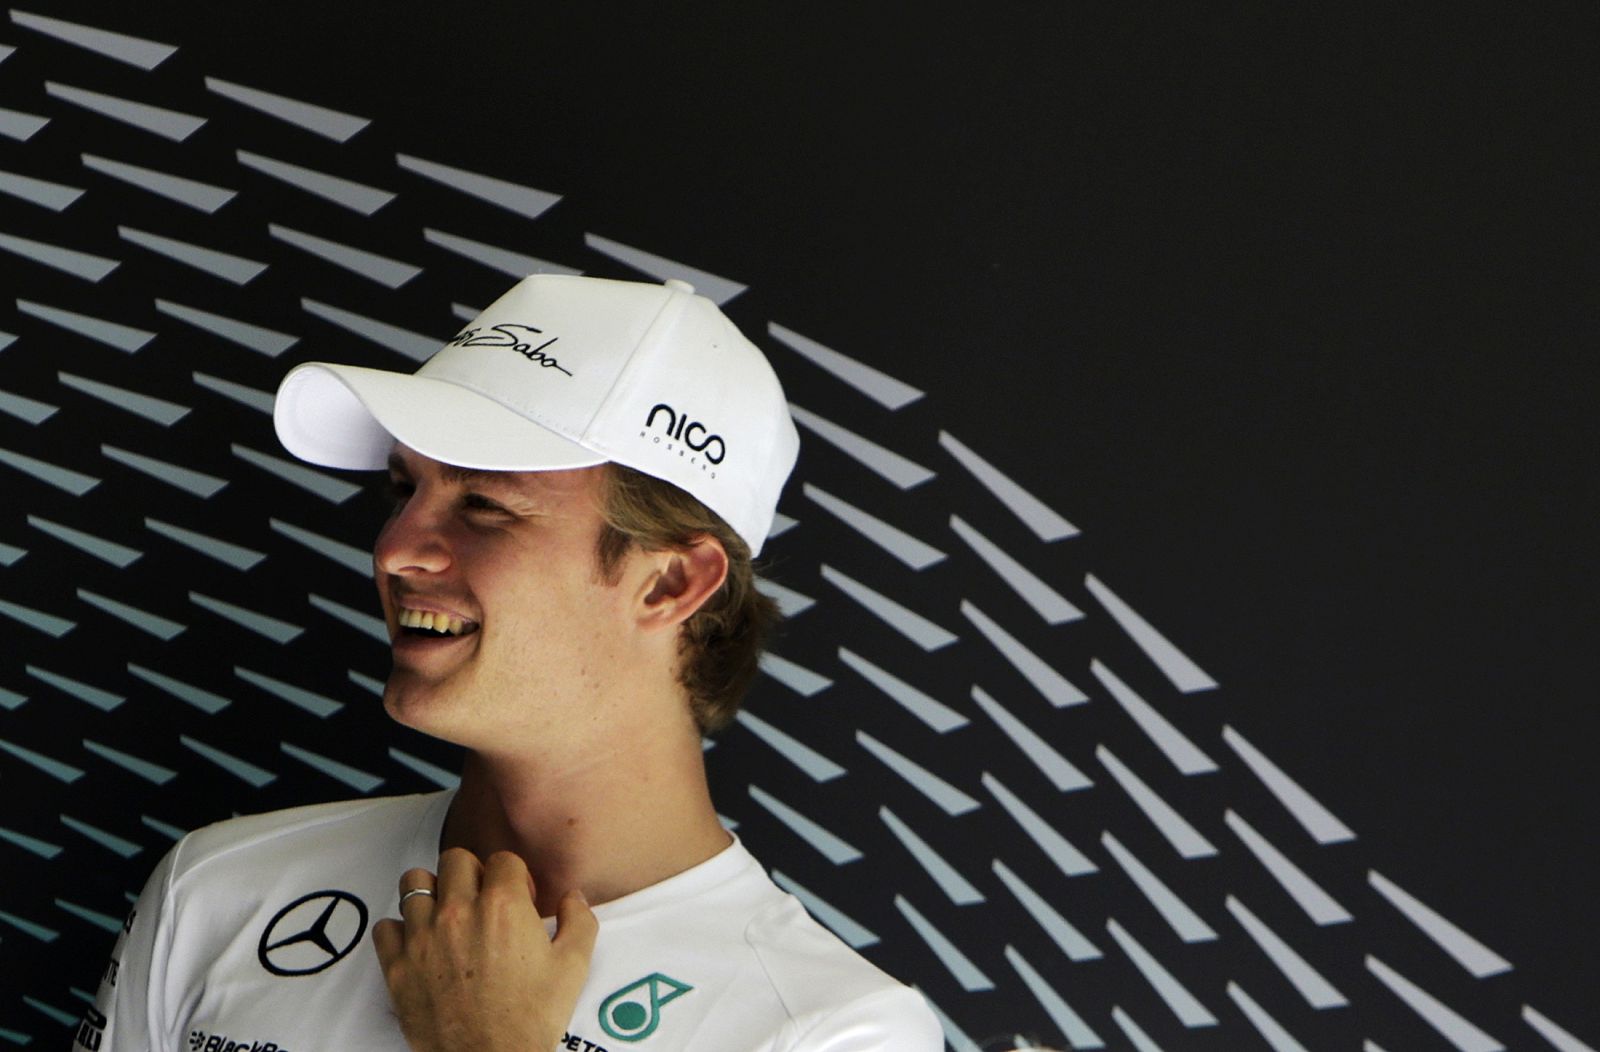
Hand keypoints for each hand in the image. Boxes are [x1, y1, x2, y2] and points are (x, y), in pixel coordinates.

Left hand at [372, 848, 597, 1051]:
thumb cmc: (531, 1019)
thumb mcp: (572, 968)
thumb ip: (579, 921)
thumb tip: (573, 896)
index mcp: (503, 905)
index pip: (502, 859)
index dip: (514, 877)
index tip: (518, 899)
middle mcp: (458, 911)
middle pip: (455, 859)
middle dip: (472, 874)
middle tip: (482, 902)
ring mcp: (422, 936)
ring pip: (414, 882)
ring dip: (432, 893)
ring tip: (446, 915)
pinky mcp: (396, 965)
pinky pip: (385, 926)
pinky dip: (400, 930)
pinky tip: (420, 944)